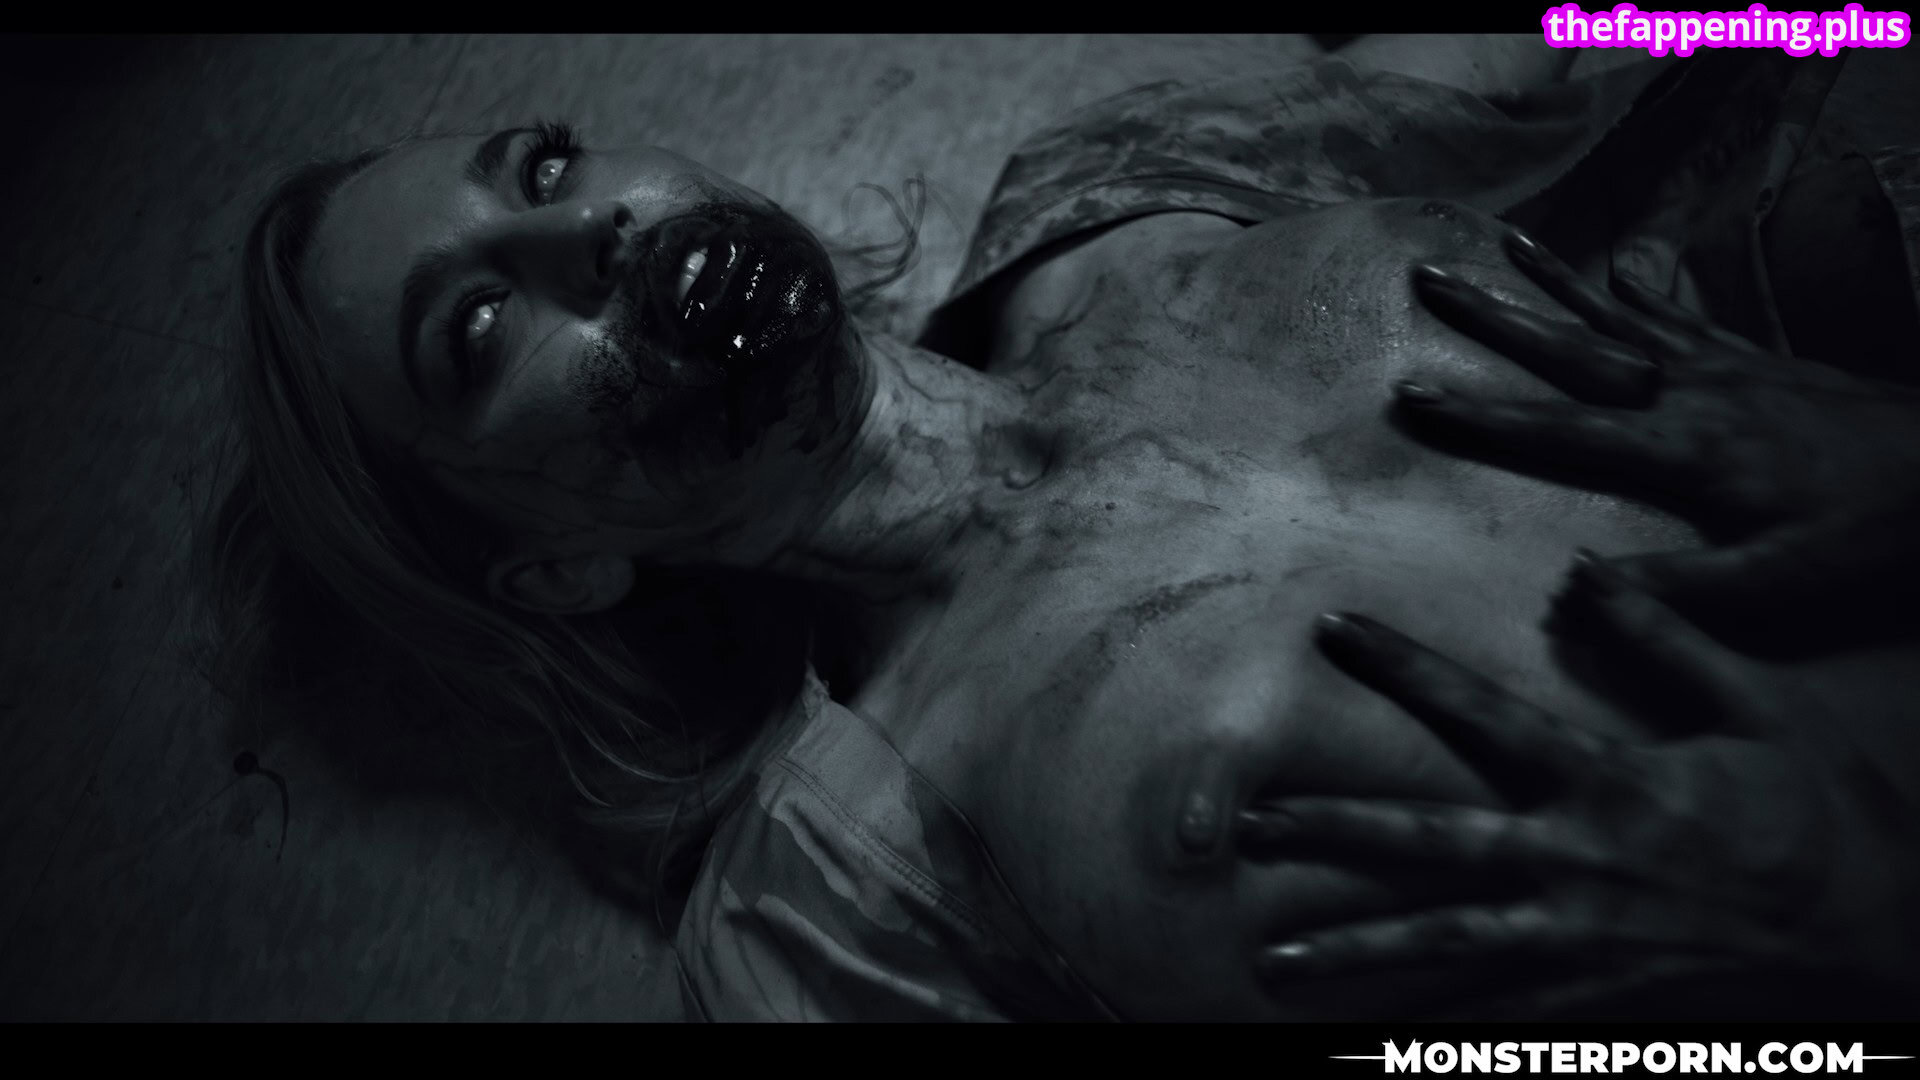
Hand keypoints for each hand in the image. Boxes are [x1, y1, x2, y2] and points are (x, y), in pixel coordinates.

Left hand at [1238, 555, 1919, 1013]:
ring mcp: (1584, 937)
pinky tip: (1377, 1038)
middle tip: (1250, 826)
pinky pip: (1504, 1020)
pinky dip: (1439, 1030)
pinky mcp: (1601, 991)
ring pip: (1446, 948)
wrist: (1881, 923)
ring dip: (1354, 952)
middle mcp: (1579, 862)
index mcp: (1610, 782)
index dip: (1404, 668)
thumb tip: (1585, 572)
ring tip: (1269, 961)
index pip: (1483, 712)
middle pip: (1431, 848)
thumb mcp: (1757, 705)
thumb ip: (1665, 639)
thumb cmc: (1822, 808)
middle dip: (1335, 835)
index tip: (1334, 629)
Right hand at [1398, 232, 1919, 650]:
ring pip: (1622, 315)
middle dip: (1494, 315)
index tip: (1410, 392)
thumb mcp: (1786, 581)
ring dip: (1557, 281)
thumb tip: (1575, 587)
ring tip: (1505, 240)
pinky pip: (1687, 316)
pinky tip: (1625, 268)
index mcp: (1685, 449)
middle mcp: (1691, 391)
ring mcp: (1726, 366)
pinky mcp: (1760, 360)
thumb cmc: (1875, 531)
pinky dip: (1648, 291)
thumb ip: (1682, 591)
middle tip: (1429, 275)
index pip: (1560, 431)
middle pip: (1572, 346)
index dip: (1480, 415)